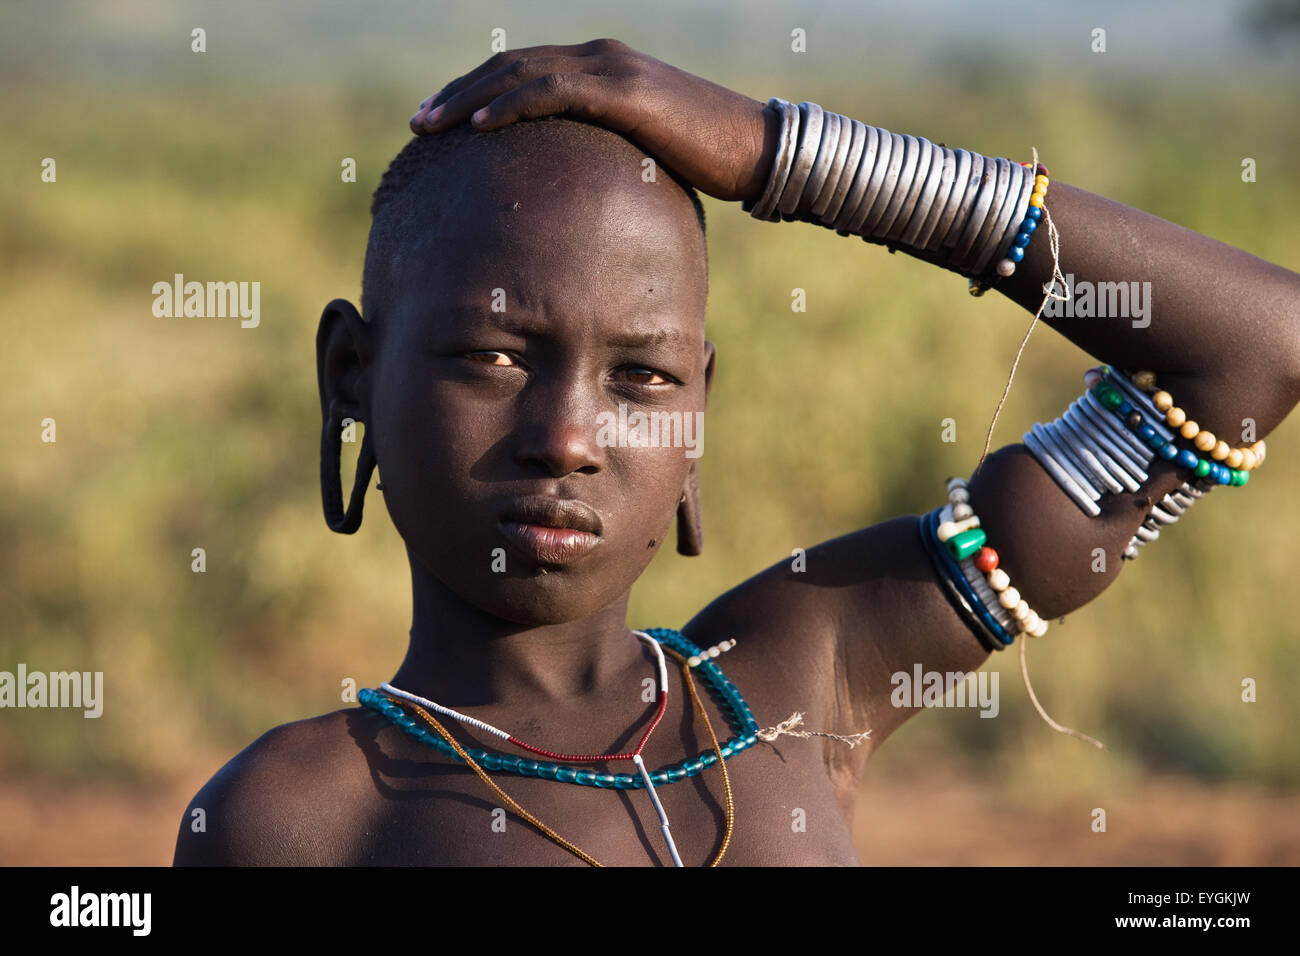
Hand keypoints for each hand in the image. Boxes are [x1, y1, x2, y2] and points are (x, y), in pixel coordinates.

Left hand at [409, 38, 775, 203]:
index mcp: (602, 72)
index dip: (477, 94)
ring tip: (431, 125)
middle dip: (459, 93)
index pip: (524, 74)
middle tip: (418, 122)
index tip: (440, 122)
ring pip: (521, 74)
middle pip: (510, 67)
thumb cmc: (708, 163)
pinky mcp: (625, 91)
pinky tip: (479, 127)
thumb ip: (605, 162)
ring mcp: (612, 70)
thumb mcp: (643, 158)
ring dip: (469, 98)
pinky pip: (553, 92)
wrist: (758, 149)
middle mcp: (601, 59)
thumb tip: (576, 203)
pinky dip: (510, 106)